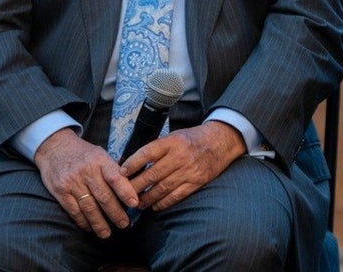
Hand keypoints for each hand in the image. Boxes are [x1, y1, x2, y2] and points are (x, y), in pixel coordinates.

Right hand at [34, 128, 137, 237]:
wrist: (54, 148)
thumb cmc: (83, 153)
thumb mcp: (100, 154)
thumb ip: (113, 169)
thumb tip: (132, 185)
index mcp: (100, 160)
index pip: (115, 177)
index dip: (126, 191)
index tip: (134, 204)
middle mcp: (87, 171)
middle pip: (103, 196)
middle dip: (115, 213)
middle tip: (124, 224)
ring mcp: (72, 182)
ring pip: (89, 207)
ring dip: (99, 222)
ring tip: (107, 233)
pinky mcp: (60, 192)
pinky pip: (74, 210)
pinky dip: (83, 221)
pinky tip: (89, 228)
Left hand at [120, 121, 245, 212]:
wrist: (221, 141)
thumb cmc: (193, 139)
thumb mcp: (175, 136)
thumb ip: (157, 148)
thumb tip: (132, 163)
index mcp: (173, 142)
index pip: (147, 153)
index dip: (132, 163)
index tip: (121, 173)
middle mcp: (180, 156)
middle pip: (152, 175)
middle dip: (134, 187)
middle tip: (123, 195)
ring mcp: (189, 170)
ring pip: (162, 188)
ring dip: (146, 198)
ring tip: (136, 204)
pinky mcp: (197, 181)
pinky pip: (176, 195)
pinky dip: (163, 203)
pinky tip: (155, 206)